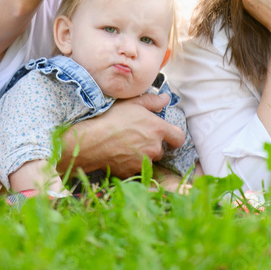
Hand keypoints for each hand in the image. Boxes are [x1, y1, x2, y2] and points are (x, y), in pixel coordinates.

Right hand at [60, 93, 185, 177]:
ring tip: (126, 146)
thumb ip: (152, 101)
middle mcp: (154, 147)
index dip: (173, 137)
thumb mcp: (132, 103)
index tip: (166, 136)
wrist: (91, 140)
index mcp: (158, 129)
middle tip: (136, 137)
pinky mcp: (132, 173)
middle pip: (161, 150)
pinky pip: (136, 169)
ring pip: (149, 160)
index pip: (178, 138)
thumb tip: (166, 98)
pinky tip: (119, 154)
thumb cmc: (111, 118)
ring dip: (143, 155)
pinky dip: (131, 164)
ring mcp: (144, 162)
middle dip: (152, 145)